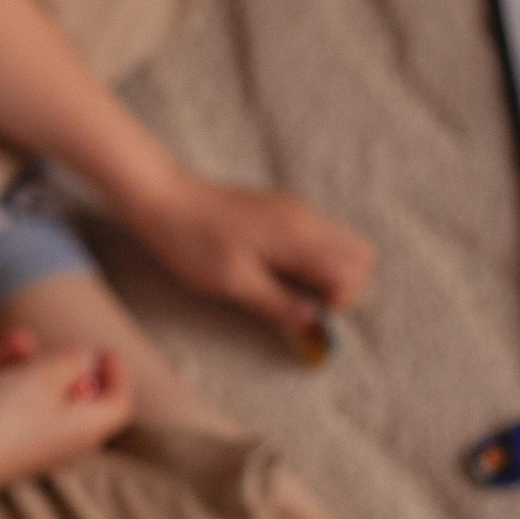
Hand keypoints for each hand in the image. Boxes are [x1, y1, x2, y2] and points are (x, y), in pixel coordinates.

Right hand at [0, 332, 134, 484]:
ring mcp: (36, 446)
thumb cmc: (6, 415)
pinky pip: (18, 409)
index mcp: (88, 428)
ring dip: (28, 365)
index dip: (117, 373)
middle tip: (41, 341)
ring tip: (12, 343)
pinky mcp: (8, 446)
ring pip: (42, 397)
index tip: (104, 349)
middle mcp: (67, 442)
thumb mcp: (45, 375)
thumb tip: (87, 359)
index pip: (119, 403)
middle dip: (57, 361)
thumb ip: (72, 361)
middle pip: (77, 396)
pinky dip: (9, 383)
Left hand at [119, 170, 373, 330]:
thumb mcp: (232, 281)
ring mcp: (294, 210)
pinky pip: (317, 236)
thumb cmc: (191, 241)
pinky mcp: (280, 210)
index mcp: (297, 234)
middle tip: (304, 303)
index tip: (308, 313)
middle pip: (359, 253)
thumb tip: (312, 320)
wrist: (160, 197)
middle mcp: (304, 217)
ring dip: (328, 272)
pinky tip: (278, 272)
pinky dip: (312, 258)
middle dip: (344, 285)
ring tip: (289, 289)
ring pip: (340, 243)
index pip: (354, 268)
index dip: (341, 299)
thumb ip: (276, 302)